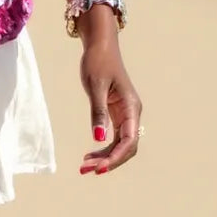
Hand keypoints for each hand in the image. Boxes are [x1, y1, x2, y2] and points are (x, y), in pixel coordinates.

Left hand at [78, 32, 141, 175]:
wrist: (100, 46)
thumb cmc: (98, 62)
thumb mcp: (96, 86)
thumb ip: (98, 112)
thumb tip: (99, 139)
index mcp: (131, 107)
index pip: (129, 141)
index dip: (115, 157)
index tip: (98, 168)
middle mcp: (132, 113)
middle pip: (126, 147)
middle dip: (109, 161)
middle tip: (86, 170)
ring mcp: (125, 114)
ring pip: (119, 145)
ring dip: (104, 157)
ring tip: (84, 167)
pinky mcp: (116, 113)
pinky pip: (113, 137)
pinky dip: (103, 147)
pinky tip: (90, 155)